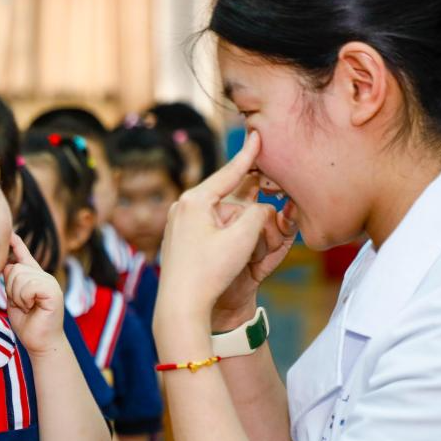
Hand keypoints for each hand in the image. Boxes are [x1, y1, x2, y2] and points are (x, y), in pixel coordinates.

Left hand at [3, 233, 64, 355]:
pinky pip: (28, 286)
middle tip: (22, 305)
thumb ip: (12, 283)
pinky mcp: (52, 291)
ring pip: (19, 277)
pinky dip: (24, 299)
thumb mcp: (15, 300)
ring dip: (18, 296)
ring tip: (28, 307)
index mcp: (35, 278)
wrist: (41, 344)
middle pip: (15, 269)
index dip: (17, 245)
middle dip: (11, 289)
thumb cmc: (28, 325)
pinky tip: (32, 308)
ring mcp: (50, 282)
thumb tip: (8, 265)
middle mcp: (44, 277)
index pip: (24, 257)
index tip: (11, 234)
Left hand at [155, 131, 296, 331]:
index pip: (228, 173)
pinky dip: (225, 237)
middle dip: (248, 212)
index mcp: (194, 200)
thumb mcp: (242, 239)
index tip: (257, 135)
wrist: (180, 306)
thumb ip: (259, 215)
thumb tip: (263, 207)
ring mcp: (177, 224)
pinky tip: (230, 254)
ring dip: (238, 229)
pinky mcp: (178, 240)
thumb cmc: (209, 272)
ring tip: (242, 254)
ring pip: (221, 217)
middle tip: (261, 222)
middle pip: (227, 200)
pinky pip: (210, 230)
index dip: (247, 156)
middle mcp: (182, 207)